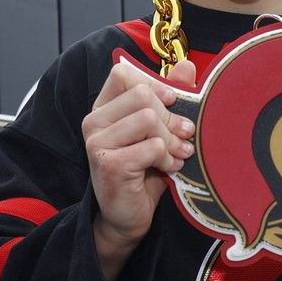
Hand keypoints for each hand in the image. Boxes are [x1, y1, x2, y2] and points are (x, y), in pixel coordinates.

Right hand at [83, 59, 196, 280]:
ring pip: (149, 119)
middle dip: (170, 117)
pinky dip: (167, 158)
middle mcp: (94, 121)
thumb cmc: (143, 170)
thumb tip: (187, 65)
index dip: (153, 84)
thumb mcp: (159, 129)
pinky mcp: (109, 163)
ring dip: (171, 140)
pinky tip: (168, 168)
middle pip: (142, 95)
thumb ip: (171, 96)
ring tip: (177, 155)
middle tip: (184, 135)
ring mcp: (97, 142)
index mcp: (103, 107)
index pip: (123, 74)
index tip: (171, 102)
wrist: (126, 216)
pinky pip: (152, 147)